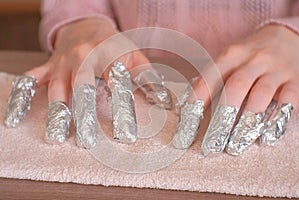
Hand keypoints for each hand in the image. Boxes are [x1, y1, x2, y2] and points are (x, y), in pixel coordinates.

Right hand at [5, 18, 171, 147]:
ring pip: (56, 88)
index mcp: (109, 55)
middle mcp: (83, 58)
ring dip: (56, 113)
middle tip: (87, 142)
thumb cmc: (115, 46)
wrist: (88, 27)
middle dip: (84, 115)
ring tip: (56, 137)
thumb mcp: (135, 57)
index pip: (117, 84)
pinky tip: (14, 119)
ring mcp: (62, 63)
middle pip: (83, 88)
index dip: (122, 110)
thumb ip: (148, 78)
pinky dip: (20, 99)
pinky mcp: (47, 67)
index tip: (126, 136)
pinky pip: (30, 82)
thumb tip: (166, 103)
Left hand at [173, 25, 298, 154]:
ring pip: (260, 96)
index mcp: (232, 54)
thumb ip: (211, 78)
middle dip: (221, 118)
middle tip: (211, 144)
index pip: (210, 78)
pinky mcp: (295, 81)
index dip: (197, 102)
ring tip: (234, 146)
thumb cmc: (250, 55)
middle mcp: (254, 59)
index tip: (188, 126)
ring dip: (246, 123)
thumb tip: (184, 104)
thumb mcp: (229, 58)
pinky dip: (275, 121)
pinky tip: (265, 139)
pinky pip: (287, 102)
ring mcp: (276, 69)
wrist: (288, 36)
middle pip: (235, 87)